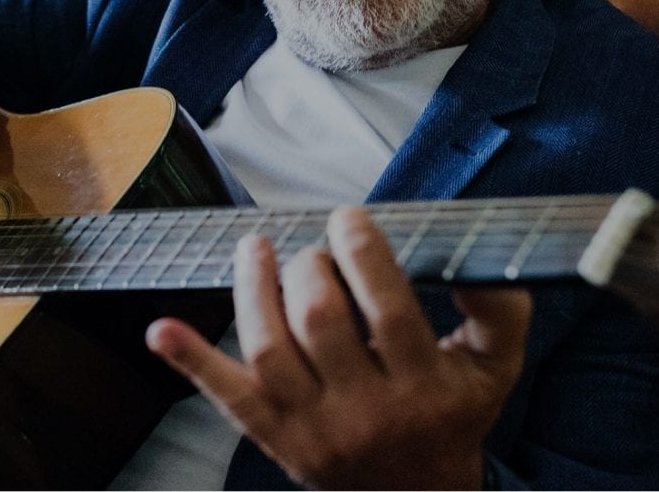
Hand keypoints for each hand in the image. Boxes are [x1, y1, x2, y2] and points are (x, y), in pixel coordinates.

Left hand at [146, 207, 530, 489]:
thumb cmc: (452, 416)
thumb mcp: (494, 368)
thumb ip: (498, 310)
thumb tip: (475, 257)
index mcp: (423, 386)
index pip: (387, 307)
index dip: (361, 252)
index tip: (349, 218)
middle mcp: (367, 411)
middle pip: (320, 320)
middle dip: (310, 267)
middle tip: (314, 251)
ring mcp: (314, 428)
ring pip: (269, 350)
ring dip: (253, 289)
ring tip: (256, 250)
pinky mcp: (276, 439)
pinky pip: (228, 398)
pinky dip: (191, 362)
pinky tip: (160, 331)